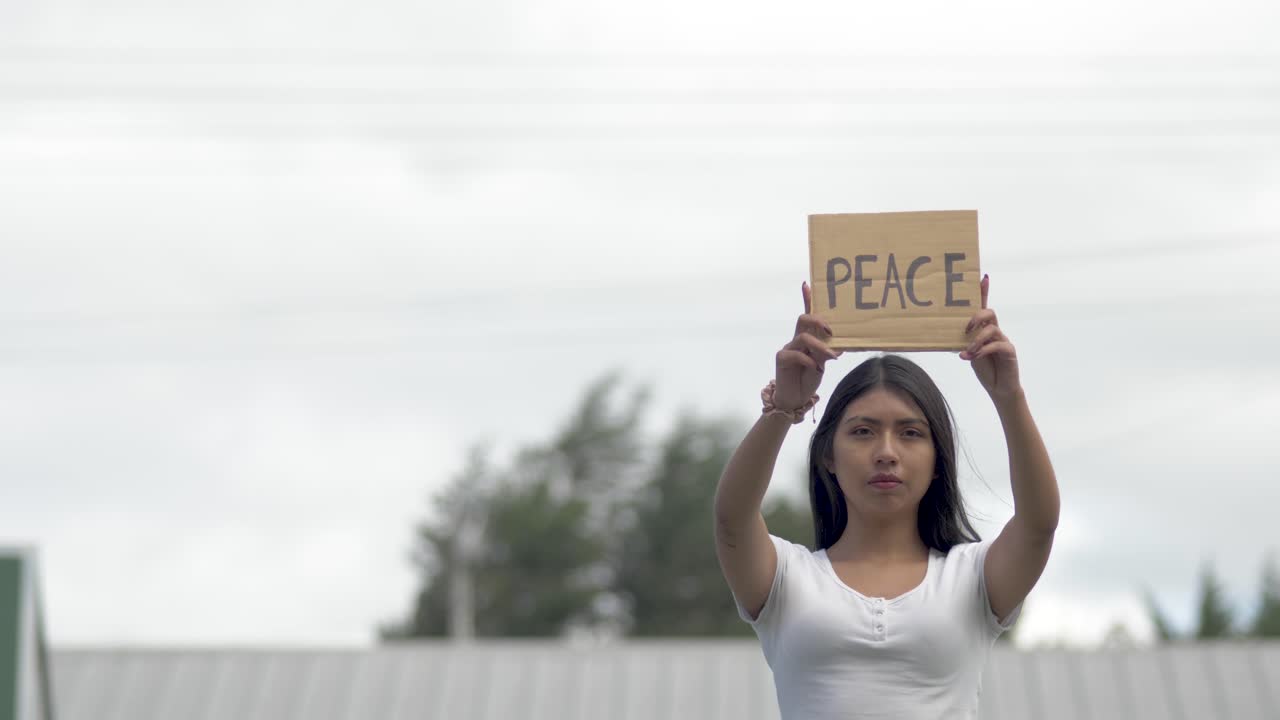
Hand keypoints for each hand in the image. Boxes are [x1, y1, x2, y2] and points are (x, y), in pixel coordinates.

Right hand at [774, 281, 841, 409]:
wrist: (795, 398)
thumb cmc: (809, 378)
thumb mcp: (822, 362)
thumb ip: (828, 350)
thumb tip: (842, 343)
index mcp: (807, 337)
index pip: (807, 314)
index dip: (807, 298)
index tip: (807, 284)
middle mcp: (796, 339)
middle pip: (803, 319)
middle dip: (818, 320)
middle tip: (832, 331)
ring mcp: (788, 348)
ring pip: (803, 337)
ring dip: (820, 346)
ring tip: (831, 357)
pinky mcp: (782, 359)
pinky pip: (796, 354)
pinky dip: (809, 359)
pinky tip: (816, 368)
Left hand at [960, 274, 1022, 399]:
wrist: (999, 388)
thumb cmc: (984, 368)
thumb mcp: (969, 351)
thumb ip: (963, 341)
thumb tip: (945, 332)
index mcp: (984, 329)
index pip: (984, 306)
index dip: (984, 291)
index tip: (983, 277)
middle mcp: (995, 331)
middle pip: (989, 312)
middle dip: (976, 317)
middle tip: (966, 329)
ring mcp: (1003, 340)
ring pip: (992, 329)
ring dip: (977, 339)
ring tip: (969, 351)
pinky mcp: (1009, 351)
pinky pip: (997, 345)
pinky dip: (982, 350)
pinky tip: (970, 357)